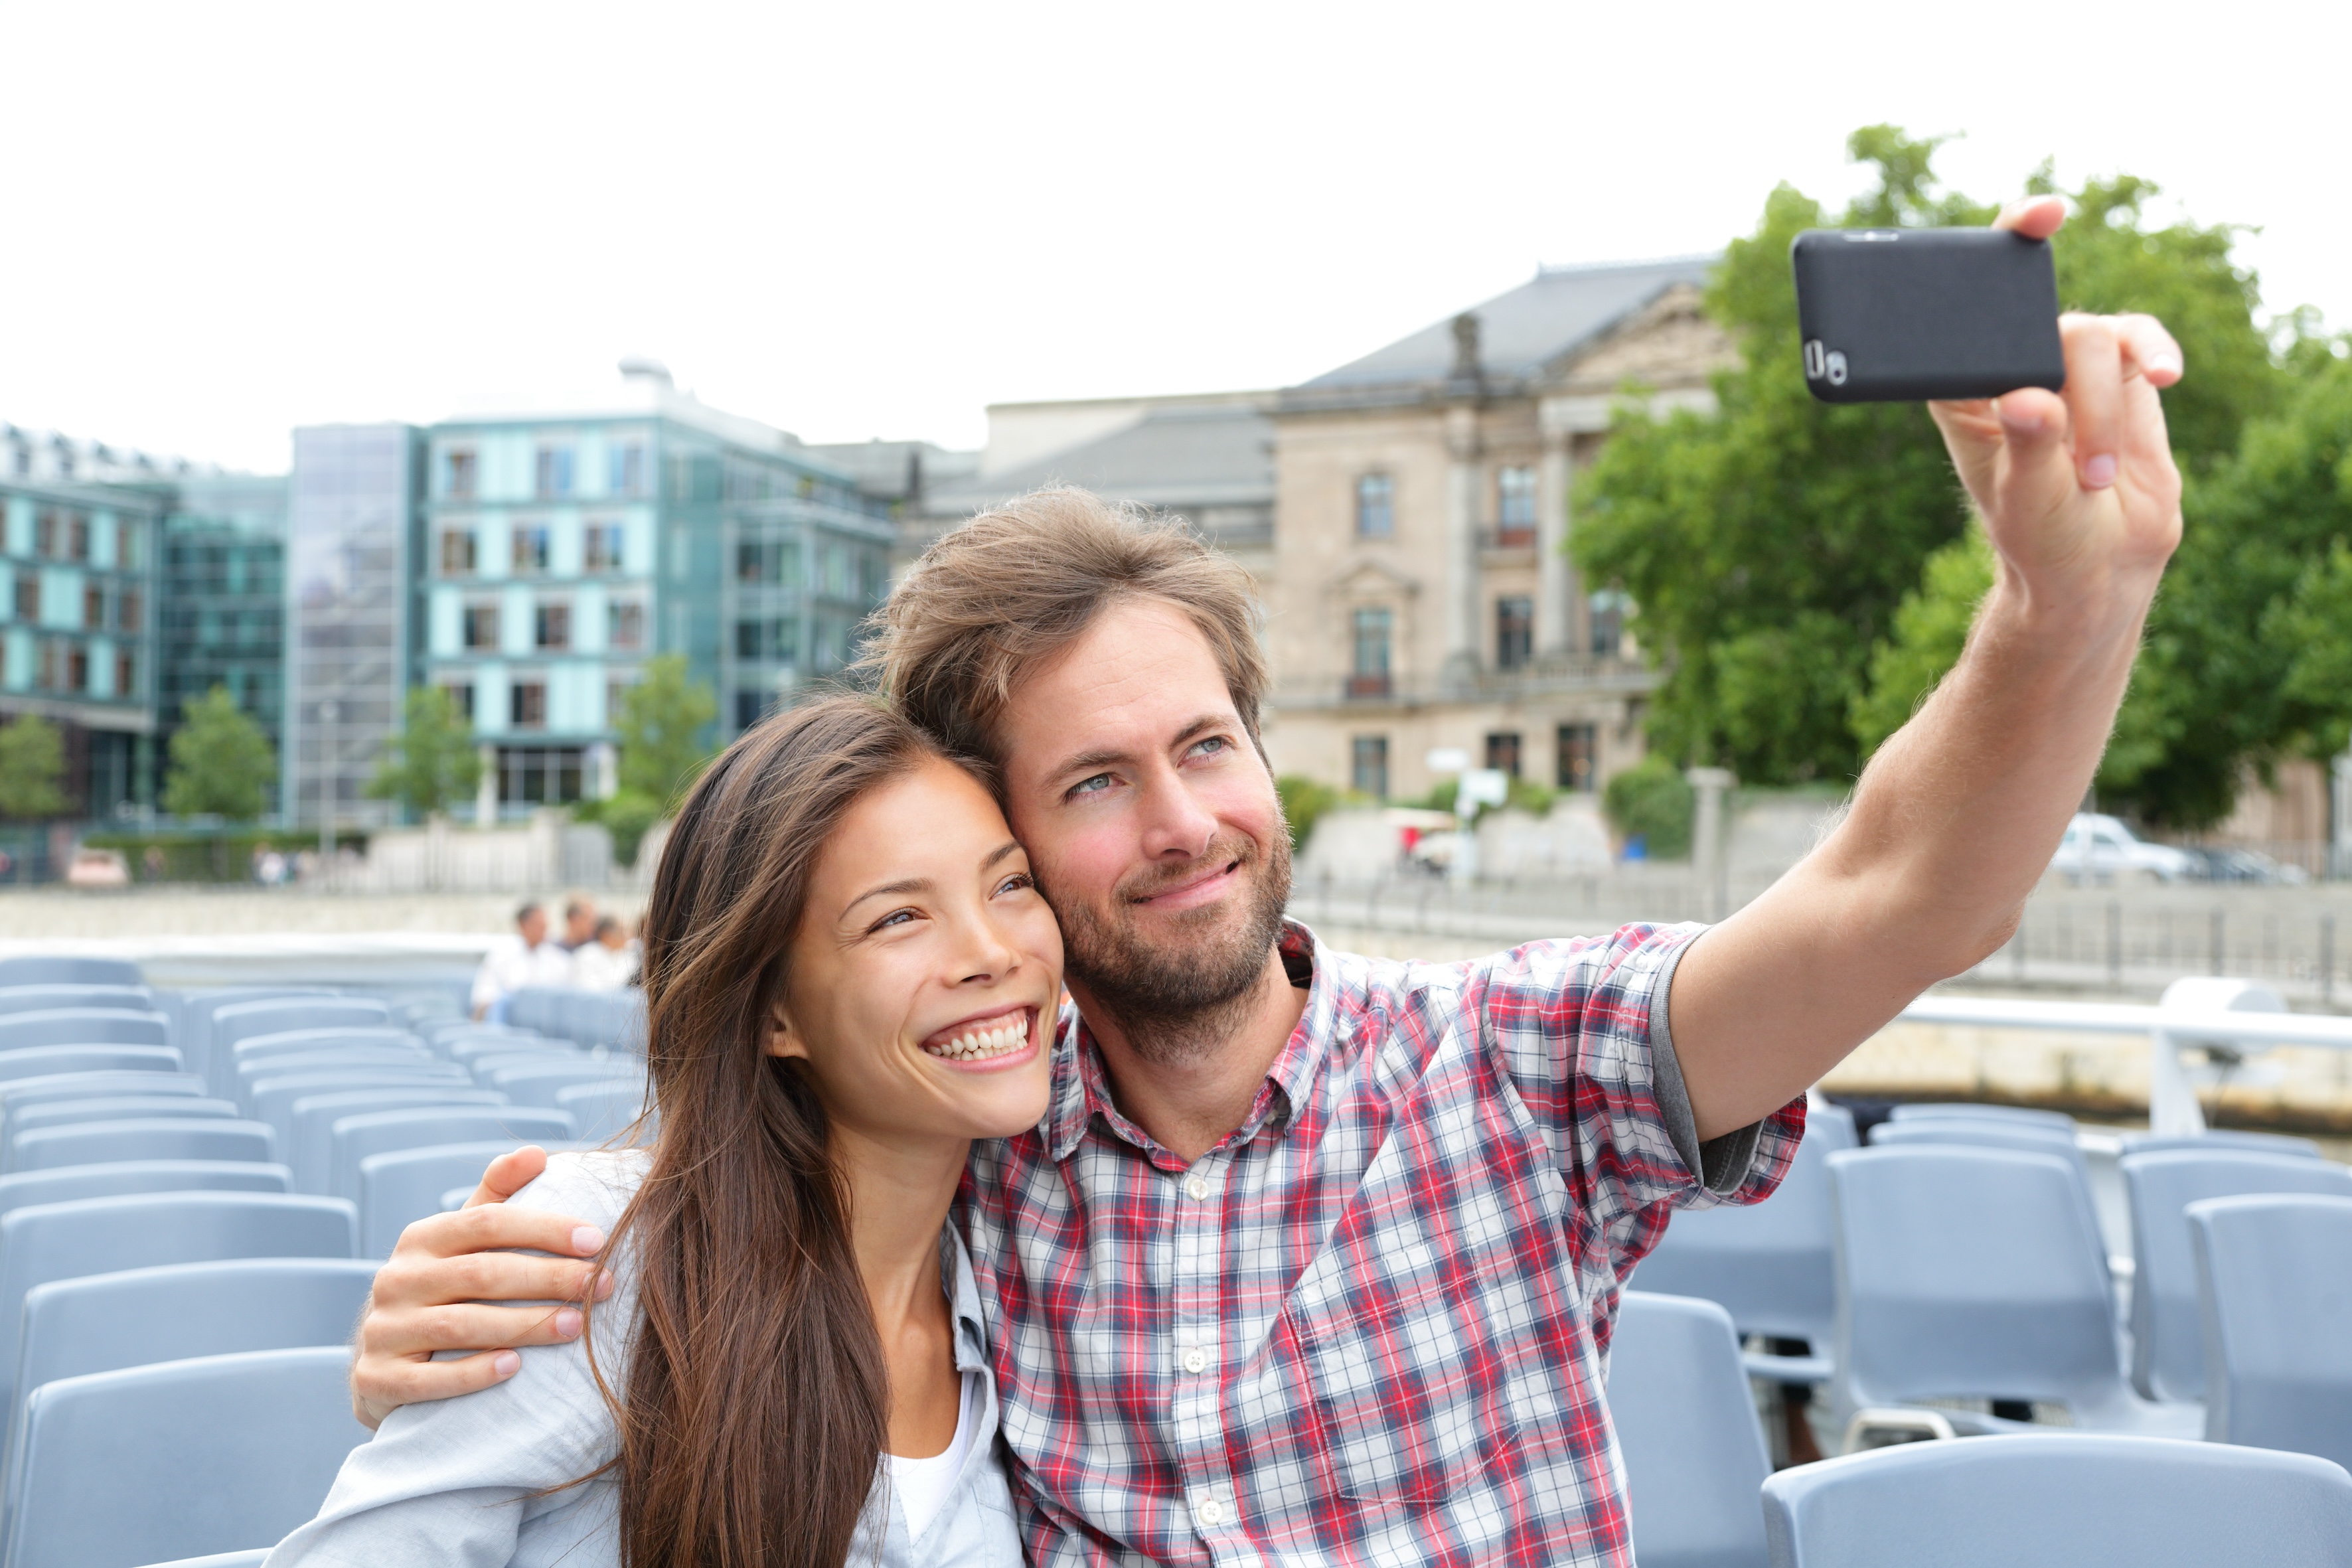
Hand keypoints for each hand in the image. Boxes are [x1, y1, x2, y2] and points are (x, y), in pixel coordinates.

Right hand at [348, 1146, 614, 1428]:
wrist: (382, 1364)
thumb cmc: (444, 1291)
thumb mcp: (463, 1241)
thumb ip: (498, 1196)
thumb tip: (536, 1152)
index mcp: (422, 1238)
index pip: (487, 1221)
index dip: (544, 1228)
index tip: (597, 1240)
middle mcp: (396, 1279)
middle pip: (481, 1273)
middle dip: (549, 1278)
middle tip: (601, 1285)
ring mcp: (383, 1331)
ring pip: (459, 1326)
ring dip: (524, 1325)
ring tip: (576, 1326)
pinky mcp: (377, 1380)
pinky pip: (428, 1379)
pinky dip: (473, 1373)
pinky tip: (514, 1368)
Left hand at [1928, 196, 2185, 619]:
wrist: (2097, 566)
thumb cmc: (2041, 536)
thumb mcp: (2027, 501)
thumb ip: (2031, 448)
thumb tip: (2030, 400)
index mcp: (1961, 389)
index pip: (1958, 311)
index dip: (1983, 254)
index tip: (2027, 218)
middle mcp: (2011, 367)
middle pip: (2033, 312)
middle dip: (2051, 313)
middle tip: (2050, 277)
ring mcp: (2069, 366)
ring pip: (2092, 337)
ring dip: (2101, 409)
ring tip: (2093, 479)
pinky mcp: (2122, 373)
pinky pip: (2142, 339)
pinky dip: (2157, 352)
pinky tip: (2169, 375)